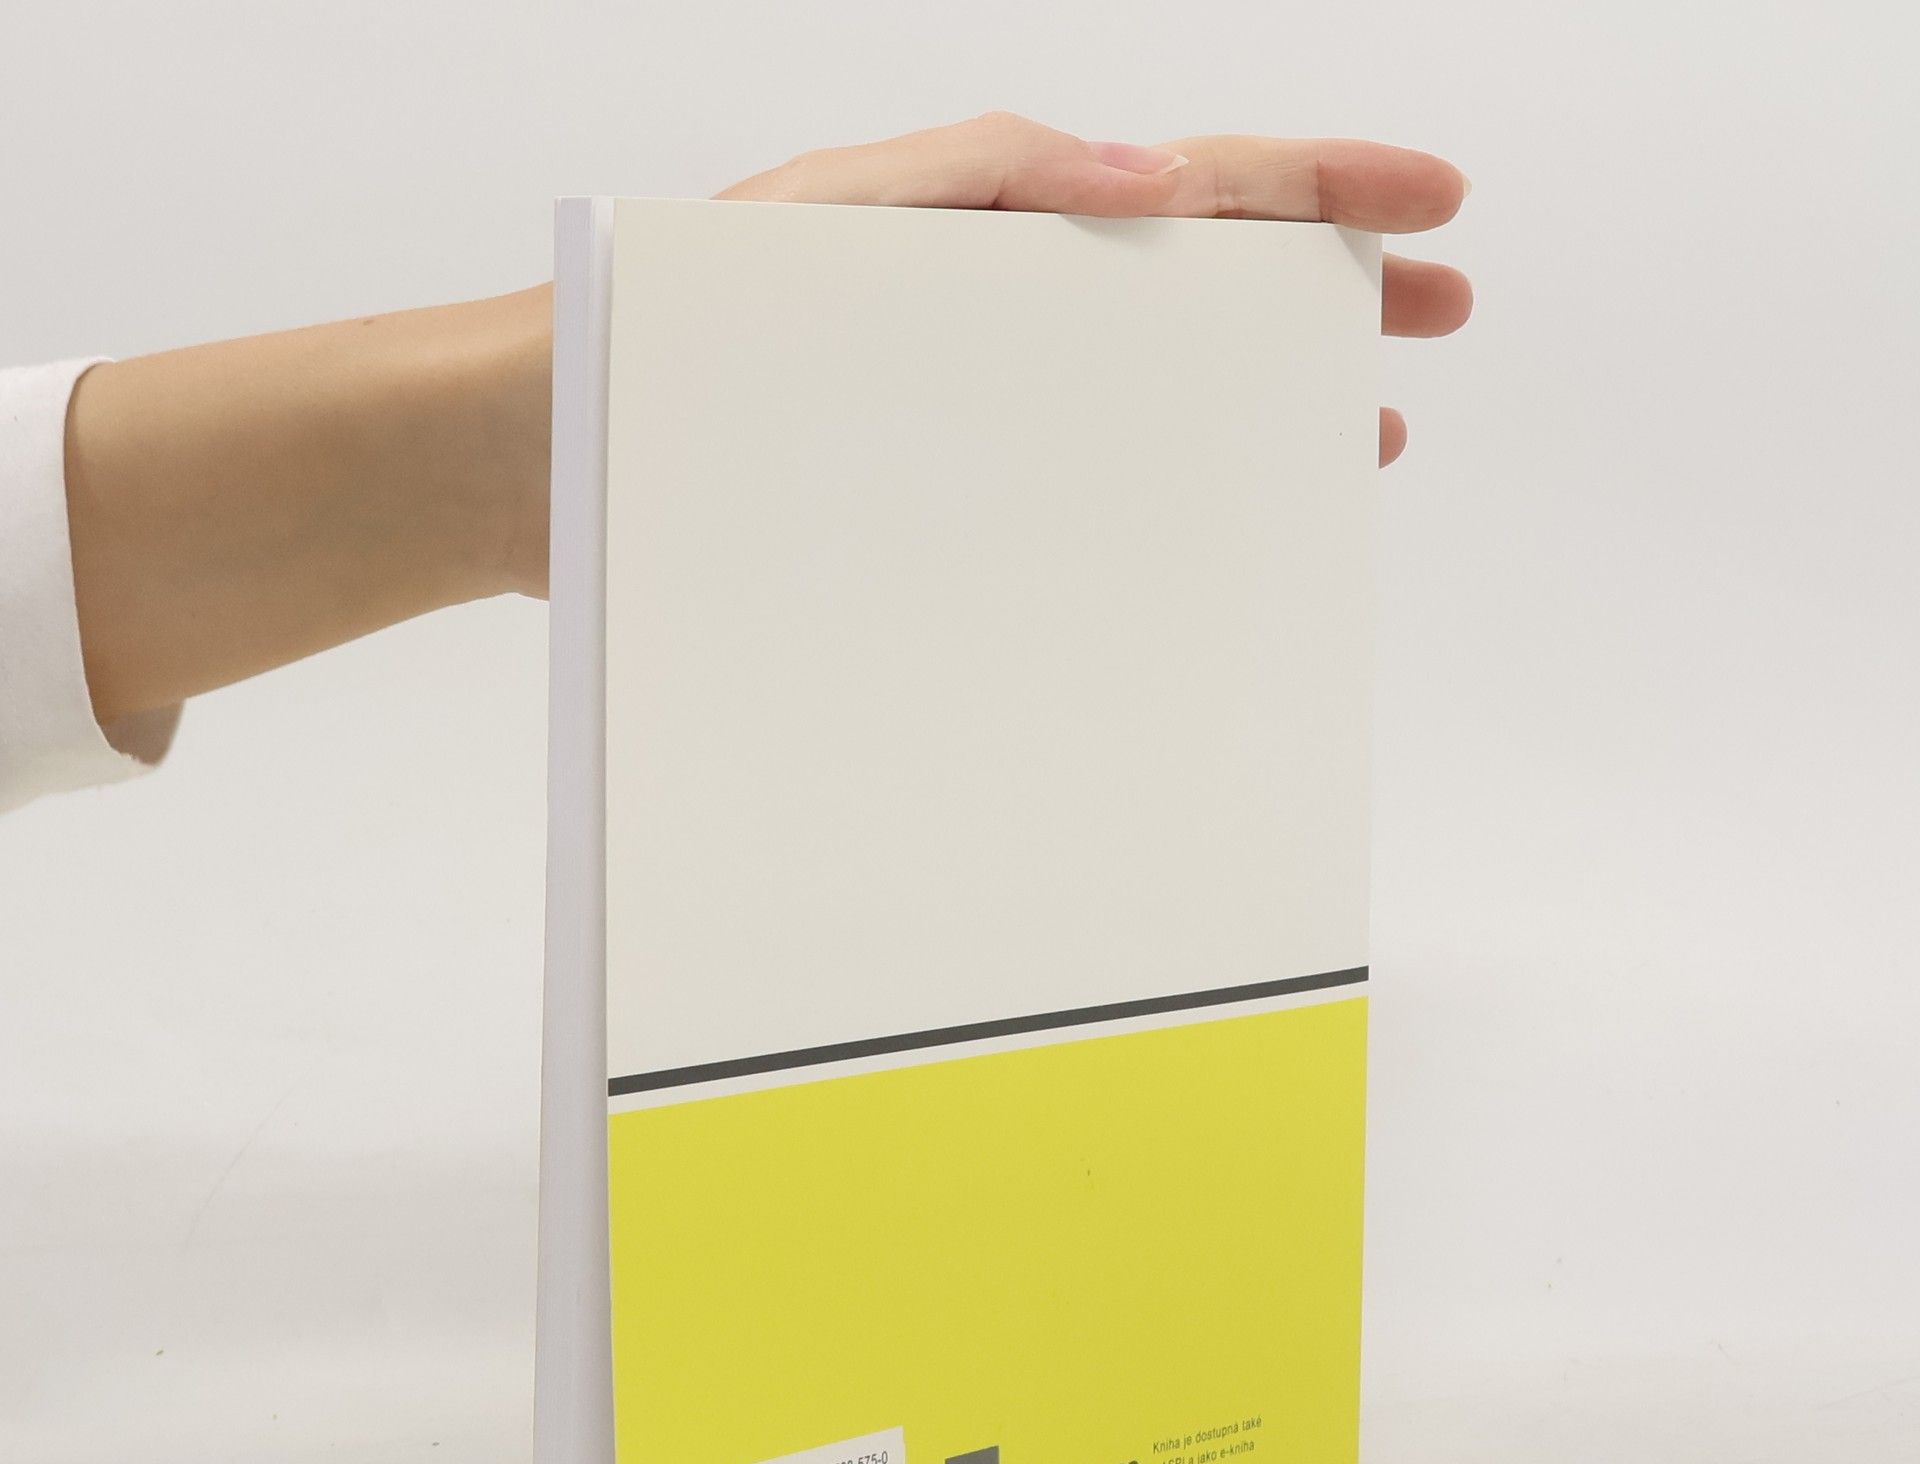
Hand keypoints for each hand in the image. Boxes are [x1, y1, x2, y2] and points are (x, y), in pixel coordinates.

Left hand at [720, 112, 1472, 466]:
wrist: (574, 442)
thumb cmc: (684, 321)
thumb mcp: (838, 212)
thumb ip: (992, 176)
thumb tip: (1153, 178)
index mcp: (1008, 220)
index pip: (1203, 183)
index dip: (1327, 182)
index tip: (1435, 198)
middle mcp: (1017, 305)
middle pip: (1213, 277)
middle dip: (1339, 284)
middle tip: (1445, 310)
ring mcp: (995, 397)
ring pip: (1168, 381)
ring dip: (1272, 392)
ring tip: (1365, 425)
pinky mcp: (955, 487)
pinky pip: (1093, 472)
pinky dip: (1170, 484)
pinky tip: (1212, 517)